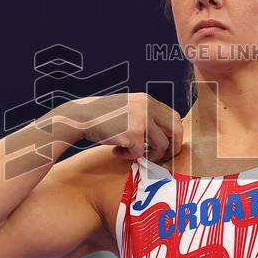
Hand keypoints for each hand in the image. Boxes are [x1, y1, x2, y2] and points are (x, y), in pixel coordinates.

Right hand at [58, 93, 182, 162]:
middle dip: (172, 148)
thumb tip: (164, 136)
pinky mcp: (133, 134)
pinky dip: (129, 156)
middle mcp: (148, 107)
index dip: (174, 134)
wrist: (81, 117)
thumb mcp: (129, 108)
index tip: (167, 146)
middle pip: (176, 131)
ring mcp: (142, 120)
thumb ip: (146, 116)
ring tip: (133, 154)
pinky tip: (116, 151)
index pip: (175, 118)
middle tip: (161, 157)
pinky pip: (140, 153)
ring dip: (150, 155)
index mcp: (148, 100)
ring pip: (162, 146)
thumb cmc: (103, 116)